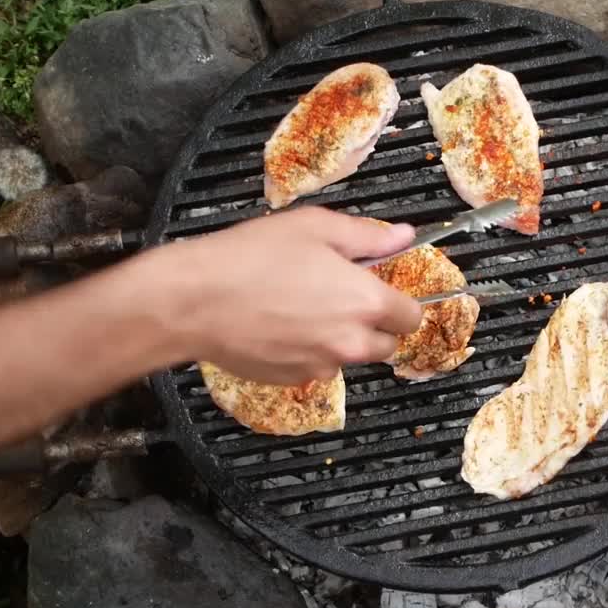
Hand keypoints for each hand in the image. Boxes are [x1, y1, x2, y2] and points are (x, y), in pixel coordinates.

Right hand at [143, 207, 423, 384]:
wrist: (196, 299)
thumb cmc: (252, 256)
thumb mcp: (316, 227)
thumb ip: (368, 236)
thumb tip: (403, 237)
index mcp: (365, 302)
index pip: (411, 316)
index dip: (398, 303)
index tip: (381, 291)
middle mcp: (350, 342)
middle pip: (386, 346)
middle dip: (372, 326)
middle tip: (340, 299)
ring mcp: (320, 366)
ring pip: (347, 359)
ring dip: (337, 341)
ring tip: (301, 309)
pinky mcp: (291, 380)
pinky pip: (313, 369)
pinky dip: (305, 353)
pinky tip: (279, 326)